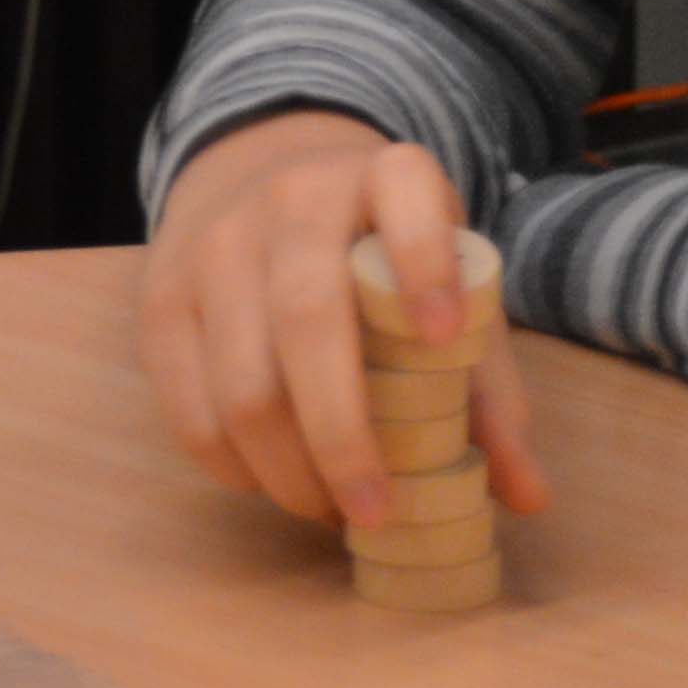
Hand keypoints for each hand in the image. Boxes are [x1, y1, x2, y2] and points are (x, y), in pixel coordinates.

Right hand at [134, 109, 545, 533]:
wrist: (253, 175)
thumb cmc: (376, 252)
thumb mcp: (444, 283)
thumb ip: (486, 384)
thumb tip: (527, 497)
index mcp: (384, 178)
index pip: (405, 199)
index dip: (424, 261)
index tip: (442, 331)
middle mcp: (291, 199)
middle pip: (306, 321)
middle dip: (342, 436)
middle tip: (376, 512)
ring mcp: (214, 246)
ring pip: (241, 383)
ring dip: (287, 470)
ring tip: (329, 509)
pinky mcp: (161, 299)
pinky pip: (188, 409)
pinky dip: (234, 468)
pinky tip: (274, 482)